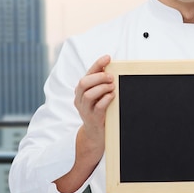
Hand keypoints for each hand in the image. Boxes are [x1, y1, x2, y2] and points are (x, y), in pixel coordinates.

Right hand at [56, 55, 114, 192]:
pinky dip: (105, 100)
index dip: (97, 64)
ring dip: (102, 88)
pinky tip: (112, 96)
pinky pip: (97, 107)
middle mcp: (80, 99)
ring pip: (88, 94)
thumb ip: (103, 84)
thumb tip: (113, 70)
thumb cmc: (99, 112)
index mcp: (81, 90)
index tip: (108, 57)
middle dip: (99, 77)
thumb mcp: (99, 96)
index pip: (88, 73)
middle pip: (84, 82)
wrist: (95, 135)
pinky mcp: (92, 119)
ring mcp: (84, 110)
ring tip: (112, 87)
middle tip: (111, 77)